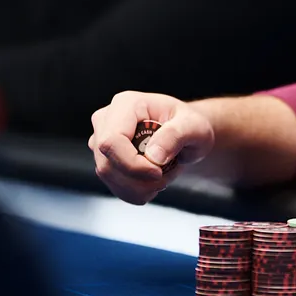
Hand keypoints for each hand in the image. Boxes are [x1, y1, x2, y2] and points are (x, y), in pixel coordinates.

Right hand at [90, 91, 215, 204]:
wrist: (186, 133)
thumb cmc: (189, 125)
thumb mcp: (194, 126)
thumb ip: (176, 135)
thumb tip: (153, 156)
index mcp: (126, 104)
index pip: (112, 141)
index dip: (132, 164)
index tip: (158, 173)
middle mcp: (107, 119)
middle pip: (107, 163)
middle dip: (138, 179)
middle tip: (165, 176)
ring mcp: (101, 139)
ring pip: (109, 177)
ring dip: (139, 187)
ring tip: (163, 175)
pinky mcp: (104, 158)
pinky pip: (113, 185)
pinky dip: (135, 191)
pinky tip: (152, 181)